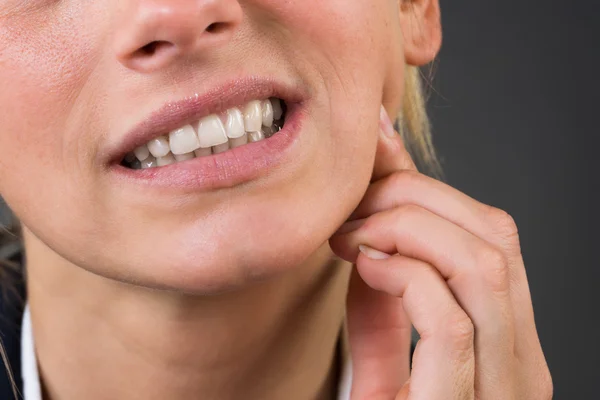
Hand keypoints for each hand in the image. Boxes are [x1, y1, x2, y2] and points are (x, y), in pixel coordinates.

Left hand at [329, 106, 551, 398]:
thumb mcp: (382, 347)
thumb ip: (387, 292)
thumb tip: (374, 222)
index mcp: (507, 343)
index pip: (494, 236)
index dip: (429, 189)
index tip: (369, 175)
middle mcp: (521, 365)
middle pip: (494, 237)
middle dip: (414, 199)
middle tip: (352, 207)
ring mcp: (500, 392)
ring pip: (482, 266)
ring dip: (405, 228)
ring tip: (351, 236)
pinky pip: (450, 321)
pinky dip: (404, 276)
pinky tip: (363, 269)